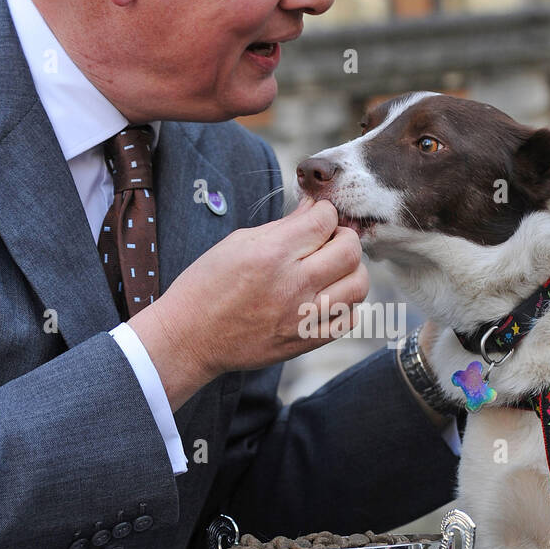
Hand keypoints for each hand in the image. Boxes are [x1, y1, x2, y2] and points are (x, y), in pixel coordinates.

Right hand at [130, 194, 368, 410]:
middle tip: (328, 241)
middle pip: (350, 250)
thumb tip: (314, 207)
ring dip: (351, 270)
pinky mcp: (305, 341)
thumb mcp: (238, 243)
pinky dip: (346, 304)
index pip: (325, 219)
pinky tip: (328, 296)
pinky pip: (349, 319)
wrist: (190, 338)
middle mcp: (292, 285)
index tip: (316, 217)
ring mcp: (302, 317)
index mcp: (271, 254)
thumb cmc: (207, 285)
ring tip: (332, 269)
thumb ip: (283, 225)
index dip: (324, 212)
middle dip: (344, 237)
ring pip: (358, 285)